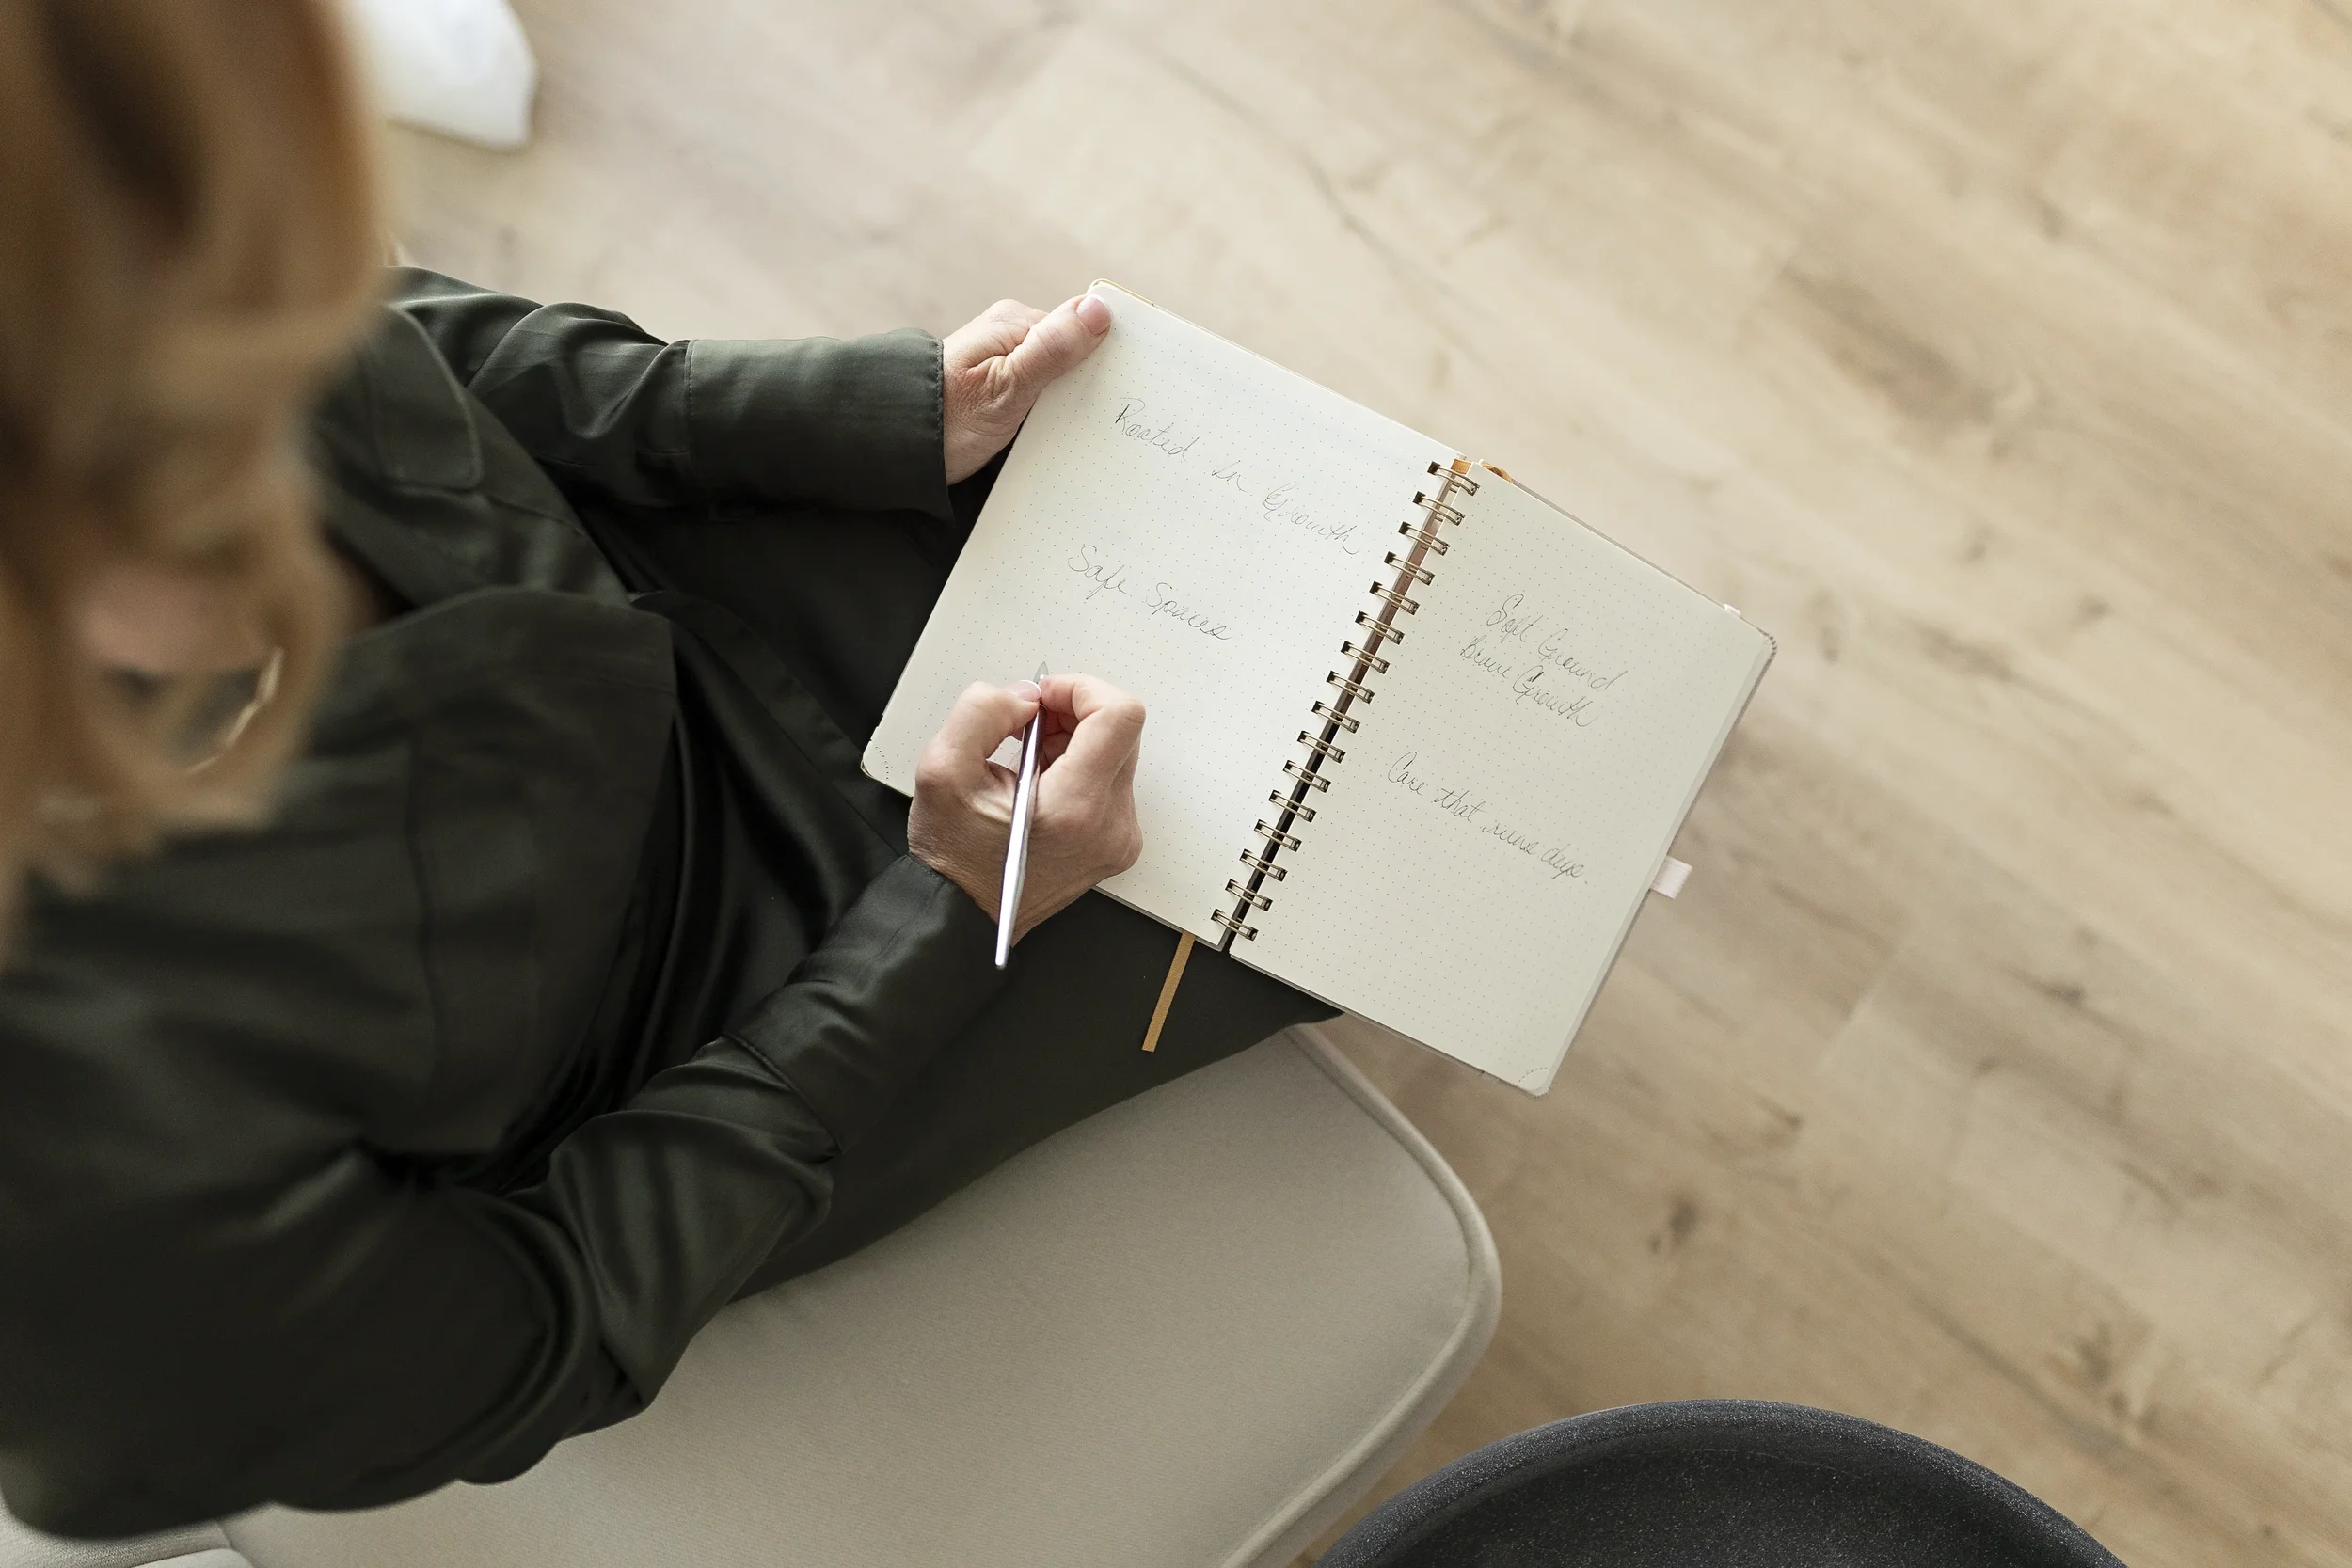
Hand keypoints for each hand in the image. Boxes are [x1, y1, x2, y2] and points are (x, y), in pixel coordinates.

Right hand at [908, 673, 1144, 942]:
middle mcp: (1110, 825)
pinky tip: (1039, 781)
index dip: (1081, 689)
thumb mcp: (942, 768)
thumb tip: (1027, 696)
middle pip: (1120, 730)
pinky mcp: (1116, 841)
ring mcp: (1119, 836)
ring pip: (1117, 751)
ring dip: (1074, 738)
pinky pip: (1110, 779)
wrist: (963, 914)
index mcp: (1075, 808)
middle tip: (1027, 724)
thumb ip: (983, 711)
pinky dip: (1078, 765)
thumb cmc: (954, 857)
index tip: (1045, 696)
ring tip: (1026, 758)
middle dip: (1072, 712)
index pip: (1119, 716)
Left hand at [941, 294, 1112, 483]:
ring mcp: (1002, 360)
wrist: (895, 448)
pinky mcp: (997, 386)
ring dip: (1069, 401)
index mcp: (1015, 323)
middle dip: (1088, 381)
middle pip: (1072, 352)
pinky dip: (1050, 411)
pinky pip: (1038, 392)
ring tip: (1079, 431)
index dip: (1106, 355)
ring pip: (1057, 376)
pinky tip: (1054, 432)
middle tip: (1103, 419)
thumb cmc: (948, 421)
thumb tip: (1099, 308)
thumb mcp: (1008, 388)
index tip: (1124, 387)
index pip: (1083, 327)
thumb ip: (1052, 348)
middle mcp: (1009, 334)